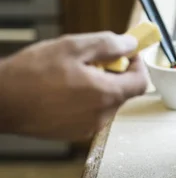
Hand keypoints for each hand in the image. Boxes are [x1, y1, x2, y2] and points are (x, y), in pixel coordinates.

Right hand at [0, 32, 146, 140]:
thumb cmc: (31, 73)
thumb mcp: (73, 47)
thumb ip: (109, 45)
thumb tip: (131, 44)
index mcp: (106, 95)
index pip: (141, 82)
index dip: (137, 64)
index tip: (126, 52)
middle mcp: (101, 116)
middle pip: (123, 91)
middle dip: (114, 72)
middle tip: (91, 59)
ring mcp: (87, 127)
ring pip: (106, 101)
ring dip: (98, 85)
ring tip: (70, 73)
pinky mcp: (73, 133)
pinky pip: (90, 112)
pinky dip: (85, 98)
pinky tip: (62, 89)